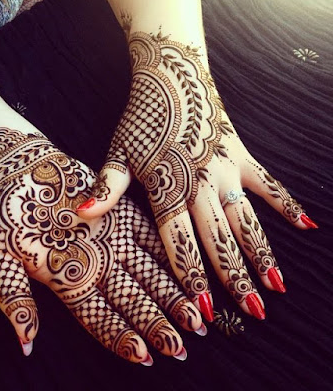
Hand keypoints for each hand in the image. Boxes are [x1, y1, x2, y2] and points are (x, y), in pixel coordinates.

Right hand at [0, 107, 202, 362]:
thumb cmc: (5, 214)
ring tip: (195, 318)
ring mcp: (113, 240)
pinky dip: (169, 253)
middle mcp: (97, 265)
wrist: (21, 170)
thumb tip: (24, 344)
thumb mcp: (0, 256)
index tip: (145, 356)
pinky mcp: (124, 214)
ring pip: (148, 273)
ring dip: (171, 294)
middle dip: (156, 324)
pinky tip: (189, 270)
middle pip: (132, 301)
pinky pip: (151, 236)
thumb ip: (14, 297)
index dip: (120, 338)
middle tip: (182, 348)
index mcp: (69, 280)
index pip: (100, 318)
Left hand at [78, 30, 317, 320]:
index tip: (204, 310)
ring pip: (246, 221)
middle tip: (250, 313)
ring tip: (276, 287)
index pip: (180, 243)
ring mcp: (225, 171)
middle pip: (218, 240)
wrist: (172, 77)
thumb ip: (106, 186)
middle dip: (234, 279)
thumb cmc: (142, 120)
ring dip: (262, 255)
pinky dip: (288, 204)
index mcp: (168, 190)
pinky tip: (308, 226)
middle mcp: (200, 186)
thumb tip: (83, 213)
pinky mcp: (242, 156)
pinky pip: (270, 185)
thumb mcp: (118, 152)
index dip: (192, 277)